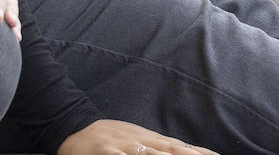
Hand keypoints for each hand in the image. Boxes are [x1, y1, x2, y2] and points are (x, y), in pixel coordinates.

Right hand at [59, 119, 217, 154]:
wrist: (78, 127)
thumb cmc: (115, 138)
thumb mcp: (141, 140)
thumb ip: (164, 147)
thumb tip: (190, 151)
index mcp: (152, 140)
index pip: (181, 148)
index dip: (200, 154)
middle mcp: (141, 142)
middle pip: (170, 151)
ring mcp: (123, 146)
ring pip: (147, 154)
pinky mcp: (104, 152)